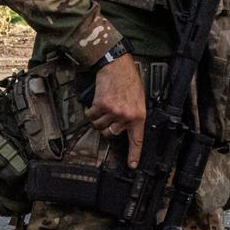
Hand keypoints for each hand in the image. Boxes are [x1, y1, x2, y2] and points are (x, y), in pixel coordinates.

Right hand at [85, 53, 145, 168]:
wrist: (117, 64)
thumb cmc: (128, 79)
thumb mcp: (139, 98)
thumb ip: (133, 114)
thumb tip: (126, 127)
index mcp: (138, 115)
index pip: (137, 139)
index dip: (134, 154)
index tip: (131, 165)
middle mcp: (126, 116)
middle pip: (111, 133)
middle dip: (107, 126)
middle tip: (109, 115)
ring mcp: (113, 111)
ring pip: (99, 125)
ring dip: (98, 118)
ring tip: (103, 106)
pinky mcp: (100, 105)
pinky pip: (91, 116)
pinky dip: (90, 110)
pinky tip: (96, 102)